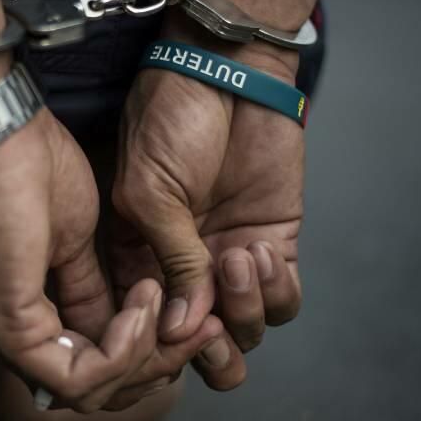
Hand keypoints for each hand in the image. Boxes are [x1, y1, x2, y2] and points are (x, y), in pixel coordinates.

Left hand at [0, 101, 188, 411]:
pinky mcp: (7, 326)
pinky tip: (143, 302)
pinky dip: (124, 349)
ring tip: (160, 298)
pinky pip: (78, 376)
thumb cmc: (28, 164)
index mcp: (17, 313)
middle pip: (92, 390)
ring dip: (144, 354)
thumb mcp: (75, 241)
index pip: (85, 369)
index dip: (143, 353)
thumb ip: (92, 291)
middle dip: (154, 363)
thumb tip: (118, 326)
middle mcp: (3, 335)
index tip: (189, 316)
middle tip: (193, 320)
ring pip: (87, 392)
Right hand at [109, 20, 304, 388]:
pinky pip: (283, 301)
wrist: (226, 72)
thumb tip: (182, 329)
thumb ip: (170, 261)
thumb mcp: (150, 193)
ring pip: (244, 330)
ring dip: (243, 309)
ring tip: (236, 256)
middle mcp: (183, 268)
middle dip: (207, 348)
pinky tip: (258, 248)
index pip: (148, 325)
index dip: (160, 343)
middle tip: (210, 324)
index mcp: (137, 258)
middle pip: (199, 343)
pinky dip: (275, 291)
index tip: (171, 332)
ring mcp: (228, 258)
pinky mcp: (274, 244)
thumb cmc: (168, 121)